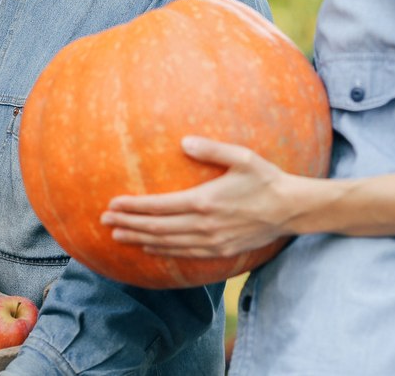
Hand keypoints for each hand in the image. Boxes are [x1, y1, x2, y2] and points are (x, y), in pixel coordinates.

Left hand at [101, 136, 301, 257]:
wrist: (291, 210)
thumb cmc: (265, 179)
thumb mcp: (242, 157)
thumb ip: (211, 149)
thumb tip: (183, 141)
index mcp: (204, 201)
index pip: (158, 206)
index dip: (132, 207)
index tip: (112, 204)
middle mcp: (204, 225)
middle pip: (156, 228)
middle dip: (127, 224)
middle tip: (104, 221)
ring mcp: (210, 242)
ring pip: (166, 244)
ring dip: (139, 239)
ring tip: (117, 235)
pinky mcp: (218, 251)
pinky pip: (183, 253)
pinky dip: (161, 251)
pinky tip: (148, 247)